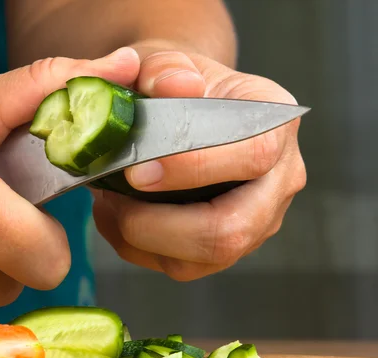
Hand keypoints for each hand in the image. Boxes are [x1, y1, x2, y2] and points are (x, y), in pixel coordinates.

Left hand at [92, 50, 306, 280]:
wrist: (188, 106)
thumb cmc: (179, 85)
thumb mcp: (170, 61)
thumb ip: (166, 67)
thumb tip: (173, 87)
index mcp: (275, 124)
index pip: (253, 154)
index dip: (195, 168)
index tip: (137, 173)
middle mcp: (279, 180)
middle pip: (233, 229)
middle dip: (159, 225)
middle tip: (111, 200)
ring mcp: (258, 219)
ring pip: (207, 258)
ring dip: (143, 241)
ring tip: (107, 206)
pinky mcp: (230, 245)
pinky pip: (185, 267)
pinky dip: (139, 251)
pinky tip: (116, 219)